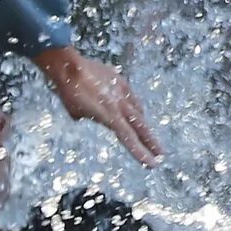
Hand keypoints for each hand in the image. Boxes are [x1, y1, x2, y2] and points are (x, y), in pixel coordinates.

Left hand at [35, 46, 160, 163]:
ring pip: (138, 110)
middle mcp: (120, 105)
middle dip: (151, 142)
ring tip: (144, 132)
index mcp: (110, 116)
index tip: (152, 164)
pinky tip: (131, 107)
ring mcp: (122, 91)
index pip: (129, 139)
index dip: (141, 153)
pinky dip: (132, 104)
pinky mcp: (120, 80)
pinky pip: (131, 96)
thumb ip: (91, 117)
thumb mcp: (77, 113)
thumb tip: (93, 115)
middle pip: (141, 127)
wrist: (69, 66)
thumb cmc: (68, 92)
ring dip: (141, 122)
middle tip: (161, 154)